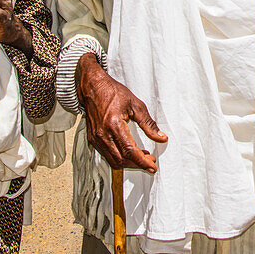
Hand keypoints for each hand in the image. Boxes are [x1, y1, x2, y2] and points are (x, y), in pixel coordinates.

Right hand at [77, 54, 167, 171]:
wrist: (93, 87)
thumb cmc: (113, 92)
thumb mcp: (135, 105)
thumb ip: (149, 124)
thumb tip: (161, 137)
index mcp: (114, 125)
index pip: (129, 151)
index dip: (142, 162)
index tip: (152, 166)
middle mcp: (103, 134)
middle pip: (122, 160)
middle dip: (138, 164)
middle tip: (150, 160)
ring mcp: (96, 138)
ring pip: (114, 160)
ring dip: (129, 162)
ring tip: (142, 156)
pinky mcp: (93, 139)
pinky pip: (107, 155)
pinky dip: (120, 157)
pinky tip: (129, 151)